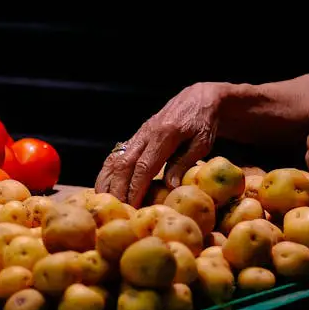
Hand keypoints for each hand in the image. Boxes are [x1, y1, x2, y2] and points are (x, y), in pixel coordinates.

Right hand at [96, 82, 226, 206]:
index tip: (132, 207)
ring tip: (104, 201)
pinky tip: (106, 186)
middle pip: (124, 164)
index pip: (143, 166)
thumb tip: (170, 187)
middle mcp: (146, 133)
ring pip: (115, 158)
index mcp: (164, 134)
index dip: (135, 188)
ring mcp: (139, 134)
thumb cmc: (203, 123)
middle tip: (118, 210)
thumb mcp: (202, 143)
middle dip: (118, 188)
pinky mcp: (136, 136)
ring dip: (108, 180)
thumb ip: (184, 163)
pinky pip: (116, 154)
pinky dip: (108, 171)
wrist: (197, 98)